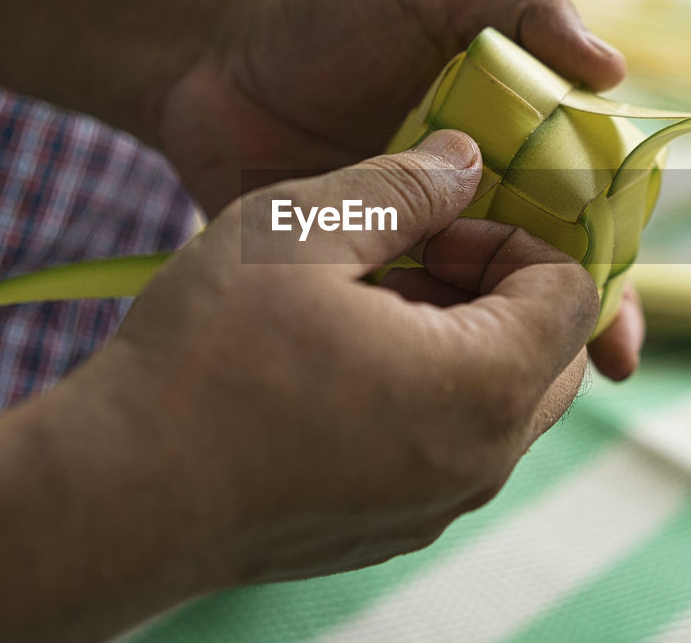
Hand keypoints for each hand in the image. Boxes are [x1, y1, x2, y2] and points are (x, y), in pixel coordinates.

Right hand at [87, 130, 597, 585]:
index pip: (575, 294)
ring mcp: (437, 507)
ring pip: (503, 403)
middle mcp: (480, 461)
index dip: (514, 239)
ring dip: (462, 340)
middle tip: (408, 259)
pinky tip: (337, 364)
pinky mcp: (391, 531)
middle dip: (499, 290)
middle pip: (553, 354)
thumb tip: (464, 159)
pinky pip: (451, 448)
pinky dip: (428, 395)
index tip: (434, 228)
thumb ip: (403, 185)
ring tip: (364, 306)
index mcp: (483, 384)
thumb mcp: (302, 231)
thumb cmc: (207, 356)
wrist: (115, 495)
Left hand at [154, 0, 641, 377]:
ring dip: (507, 346)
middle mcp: (471, 199)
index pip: (580, 203)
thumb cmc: (326, 21)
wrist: (208, 67)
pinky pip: (402, 323)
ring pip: (478, 307)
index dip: (610, 255)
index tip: (622, 306)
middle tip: (602, 365)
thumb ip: (520, 11)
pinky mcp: (355, 277)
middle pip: (543, 267)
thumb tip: (613, 70)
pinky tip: (437, 380)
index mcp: (508, 140)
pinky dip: (425, 352)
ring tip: (524, 382)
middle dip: (579, 321)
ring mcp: (413, 244)